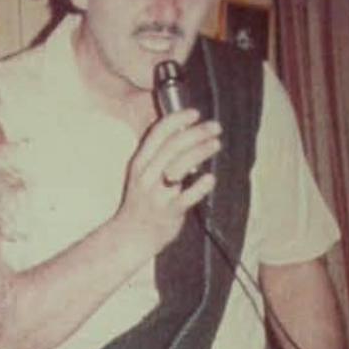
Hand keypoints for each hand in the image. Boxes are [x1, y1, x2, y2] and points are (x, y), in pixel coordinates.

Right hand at [111, 108, 221, 254]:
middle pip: (173, 146)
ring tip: (216, 144)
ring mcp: (158, 194)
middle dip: (196, 132)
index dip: (177, 120)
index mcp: (140, 163)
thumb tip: (182, 132)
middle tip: (215, 126)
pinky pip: (188, 196)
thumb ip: (157, 155)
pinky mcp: (170, 211)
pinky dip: (200, 186)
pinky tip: (210, 178)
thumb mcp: (141, 174)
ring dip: (201, 152)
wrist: (132, 235)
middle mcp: (147, 176)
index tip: (194, 113)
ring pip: (180, 166)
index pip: (157, 134)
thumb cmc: (142, 201)